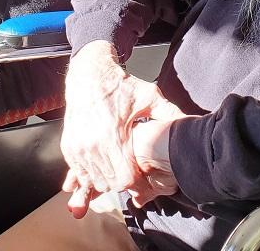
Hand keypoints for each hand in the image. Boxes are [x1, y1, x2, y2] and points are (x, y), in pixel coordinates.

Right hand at [60, 41, 182, 217]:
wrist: (89, 75)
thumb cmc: (120, 86)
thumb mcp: (149, 96)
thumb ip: (169, 114)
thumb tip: (191, 124)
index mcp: (112, 135)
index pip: (126, 179)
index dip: (138, 183)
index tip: (145, 179)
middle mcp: (91, 144)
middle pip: (111, 183)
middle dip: (125, 183)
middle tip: (135, 175)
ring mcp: (77, 147)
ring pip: (95, 181)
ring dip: (109, 180)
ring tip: (121, 170)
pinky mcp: (69, 147)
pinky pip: (80, 173)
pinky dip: (92, 174)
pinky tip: (104, 167)